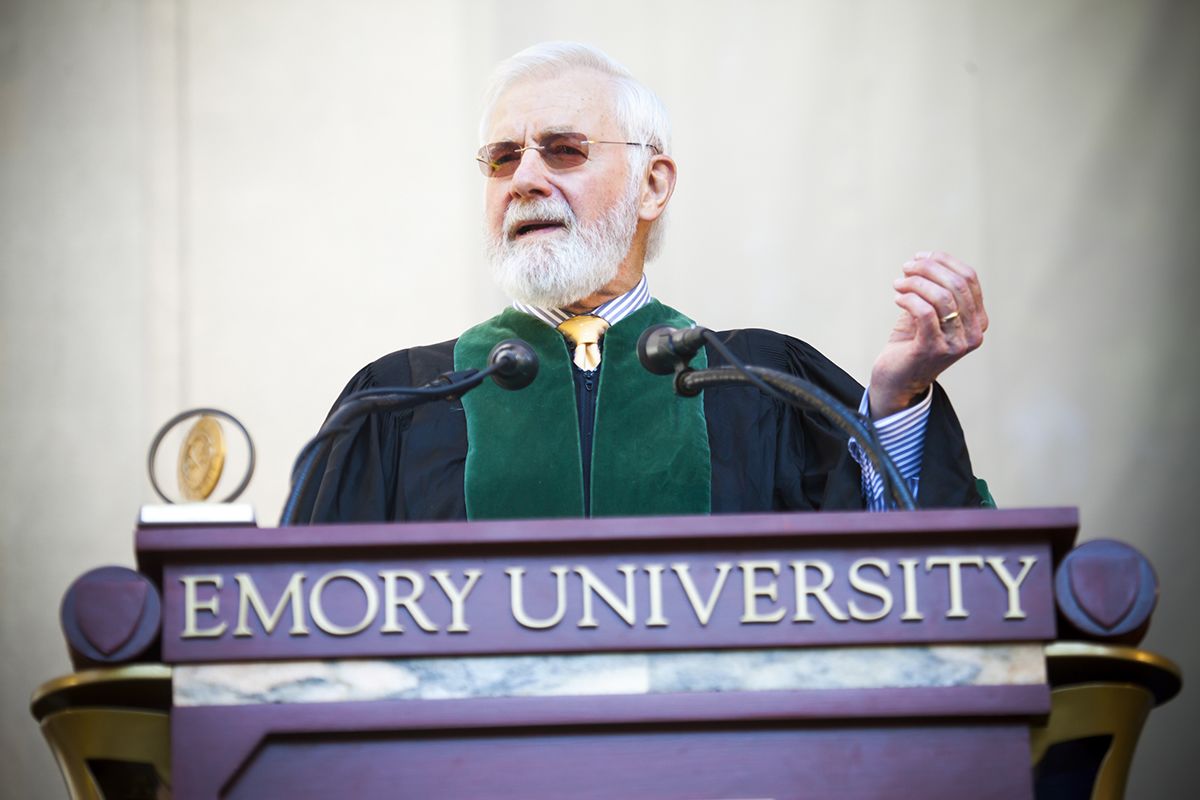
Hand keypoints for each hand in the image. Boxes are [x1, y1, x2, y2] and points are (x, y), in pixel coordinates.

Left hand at [868, 251, 987, 417]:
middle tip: (906, 267)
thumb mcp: (929, 312)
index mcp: (978, 321)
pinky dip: (909, 299)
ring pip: (941, 297)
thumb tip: (926, 258)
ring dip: (915, 282)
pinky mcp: (934, 349)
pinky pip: (925, 312)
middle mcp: (973, 333)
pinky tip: (897, 298)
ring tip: (898, 284)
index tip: (920, 256)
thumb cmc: (912, 344)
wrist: (897, 381)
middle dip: (928, 269)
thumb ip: (934, 289)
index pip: (970, 278)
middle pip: (956, 284)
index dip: (944, 261)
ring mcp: (956, 343)